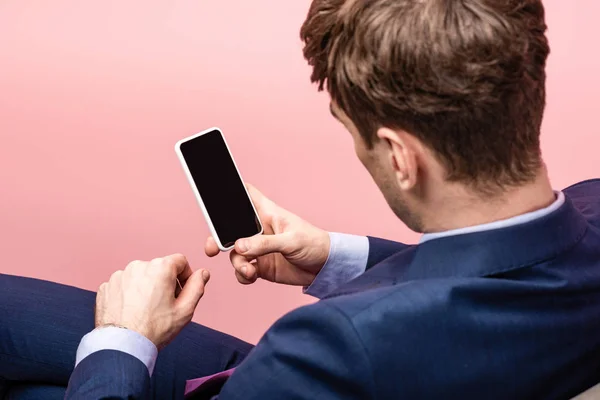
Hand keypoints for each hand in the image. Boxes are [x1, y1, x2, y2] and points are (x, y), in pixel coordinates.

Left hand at [95, 254, 209, 348]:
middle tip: (164, 306)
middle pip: (159, 269)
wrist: (122, 346)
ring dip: (145, 288)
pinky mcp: (106, 287)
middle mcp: (138, 266)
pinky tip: (131, 311)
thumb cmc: (154, 329)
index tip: (182, 292)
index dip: (185, 276)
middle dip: (164, 283)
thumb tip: (202, 273)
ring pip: (140, 277)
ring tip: (146, 310)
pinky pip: (123, 285)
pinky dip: (128, 295)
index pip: (180, 261)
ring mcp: (119, 276)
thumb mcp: (185, 310)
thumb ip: (197, 287)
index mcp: (160, 268)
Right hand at [205, 184, 329, 286]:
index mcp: (267, 213)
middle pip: (230, 228)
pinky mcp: (261, 266)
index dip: (230, 190)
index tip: (213, 195)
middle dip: (218, 237)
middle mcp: (259, 229)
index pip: (246, 195)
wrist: (326, 269)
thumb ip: (264, 244)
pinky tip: (251, 276)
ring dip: (237, 262)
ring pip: (235, 253)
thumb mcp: (291, 241)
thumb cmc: (314, 244)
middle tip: (213, 248)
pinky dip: (243, 275)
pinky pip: (242, 270)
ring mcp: (258, 248)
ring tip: (248, 270)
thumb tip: (239, 247)